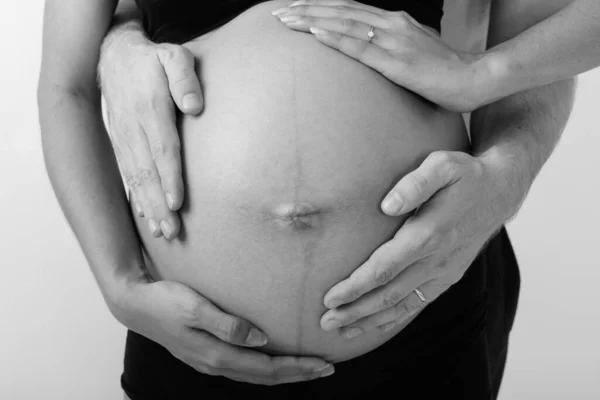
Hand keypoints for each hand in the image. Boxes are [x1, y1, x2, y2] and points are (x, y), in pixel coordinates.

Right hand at [99, 29, 202, 239]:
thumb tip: (195, 106)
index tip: (176, 203)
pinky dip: (136, 197)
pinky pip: (126, 174)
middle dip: (158, 204)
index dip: (169, 178)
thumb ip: (184, 78)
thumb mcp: (173, 57)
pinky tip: (145, 217)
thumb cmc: (153, 60)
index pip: (162, 148)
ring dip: (147, 207)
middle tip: (171, 231)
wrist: (113, 57)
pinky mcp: (120, 143)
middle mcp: (133, 128)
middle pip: (147, 172)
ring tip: (161, 232)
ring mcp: (123, 138)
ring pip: (135, 178)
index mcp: (150, 108)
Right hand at [111, 280, 333, 384]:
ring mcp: (211, 361)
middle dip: (298, 374)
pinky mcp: (207, 353)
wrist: (136, 304)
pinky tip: (274, 360)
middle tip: (326, 369)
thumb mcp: (195, 307)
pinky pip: (245, 368)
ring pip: (256, 375)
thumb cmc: (166, 301)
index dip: (297, 368)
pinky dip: (266, 368)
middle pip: (266, 377)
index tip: (322, 364)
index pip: (267, 368)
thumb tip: (260, 340)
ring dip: (285, 373)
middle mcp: (216, 363)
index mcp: (217, 355)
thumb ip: (227, 325)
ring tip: (308, 367)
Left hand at [272, 0, 487, 111]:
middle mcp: (391, 24)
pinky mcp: (397, 62)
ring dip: (312, 20)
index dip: (320, 7)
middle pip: (341, 11)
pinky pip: (361, 47)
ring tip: (285, 20)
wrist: (474, 78)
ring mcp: (394, 40)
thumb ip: (390, 47)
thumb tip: (370, 51)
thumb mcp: (414, 51)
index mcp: (394, 22)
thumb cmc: (444, 70)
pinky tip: (316, 34)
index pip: (349, 8)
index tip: (295, 9)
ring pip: (345, 23)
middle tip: (278, 14)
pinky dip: (336, 38)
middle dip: (306, 10)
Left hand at [317, 151, 518, 337]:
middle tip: (325, 322)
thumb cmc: (465, 175)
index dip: (355, 287)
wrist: (500, 192)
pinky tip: (375, 325)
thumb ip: (416, 183)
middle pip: (389, 294)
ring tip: (342, 331)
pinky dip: (394, 318)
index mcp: (429, 234)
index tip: (330, 298)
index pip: (384, 268)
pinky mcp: (448, 277)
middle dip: (355, 311)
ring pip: (402, 305)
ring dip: (370, 320)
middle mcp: (437, 260)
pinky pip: (418, 303)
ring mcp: (444, 272)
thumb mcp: (443, 166)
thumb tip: (388, 205)